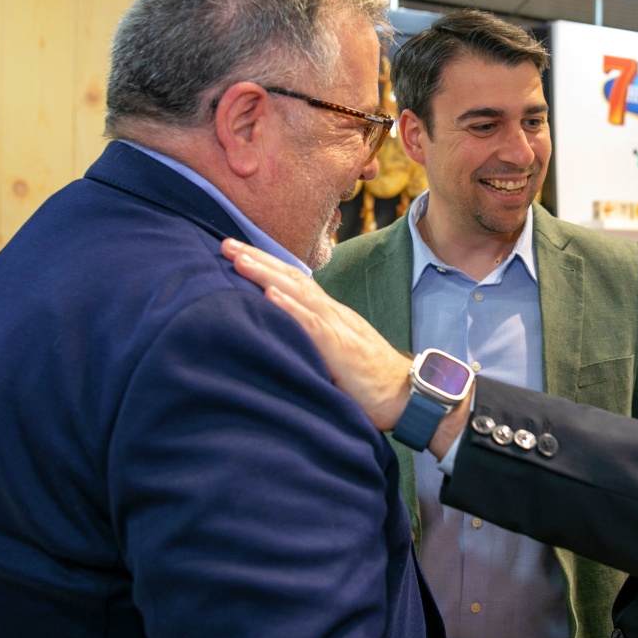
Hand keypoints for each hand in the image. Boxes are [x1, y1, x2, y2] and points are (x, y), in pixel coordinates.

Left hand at [221, 238, 411, 430]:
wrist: (411, 395)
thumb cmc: (372, 383)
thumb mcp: (336, 358)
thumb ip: (312, 346)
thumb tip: (279, 345)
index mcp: (330, 315)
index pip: (294, 282)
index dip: (265, 265)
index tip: (236, 252)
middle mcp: (333, 313)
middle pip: (291, 278)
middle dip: (257, 258)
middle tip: (225, 243)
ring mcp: (339, 328)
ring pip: (299, 292)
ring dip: (266, 273)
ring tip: (239, 259)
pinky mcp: (343, 348)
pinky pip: (314, 325)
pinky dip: (290, 308)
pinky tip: (270, 295)